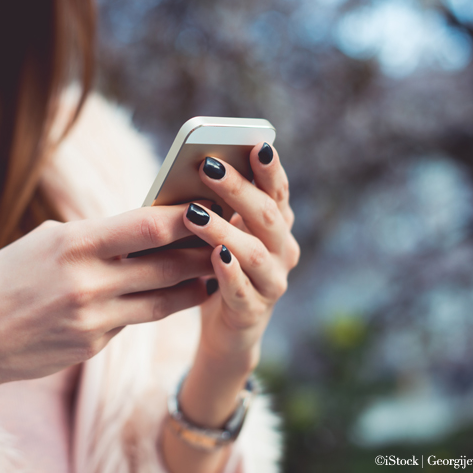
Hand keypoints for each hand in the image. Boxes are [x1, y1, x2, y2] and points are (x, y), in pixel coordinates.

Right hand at [0, 205, 214, 398]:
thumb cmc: (2, 280)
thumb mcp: (42, 243)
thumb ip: (90, 237)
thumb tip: (136, 228)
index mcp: (72, 244)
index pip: (147, 226)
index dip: (186, 216)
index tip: (209, 204)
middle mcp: (87, 282)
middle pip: (166, 264)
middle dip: (200, 250)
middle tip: (227, 237)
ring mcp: (92, 319)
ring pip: (162, 300)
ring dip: (193, 285)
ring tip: (213, 272)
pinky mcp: (93, 345)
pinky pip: (132, 321)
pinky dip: (150, 306)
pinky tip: (168, 296)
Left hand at [185, 142, 299, 365]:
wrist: (226, 329)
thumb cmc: (216, 268)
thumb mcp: (219, 232)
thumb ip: (214, 206)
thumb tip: (191, 170)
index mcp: (277, 226)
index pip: (277, 191)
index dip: (269, 169)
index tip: (256, 144)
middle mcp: (282, 251)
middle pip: (266, 215)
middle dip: (238, 189)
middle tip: (208, 167)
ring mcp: (272, 282)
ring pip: (252, 252)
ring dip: (223, 229)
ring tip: (194, 213)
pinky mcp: (254, 311)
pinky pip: (241, 289)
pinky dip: (227, 271)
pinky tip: (213, 256)